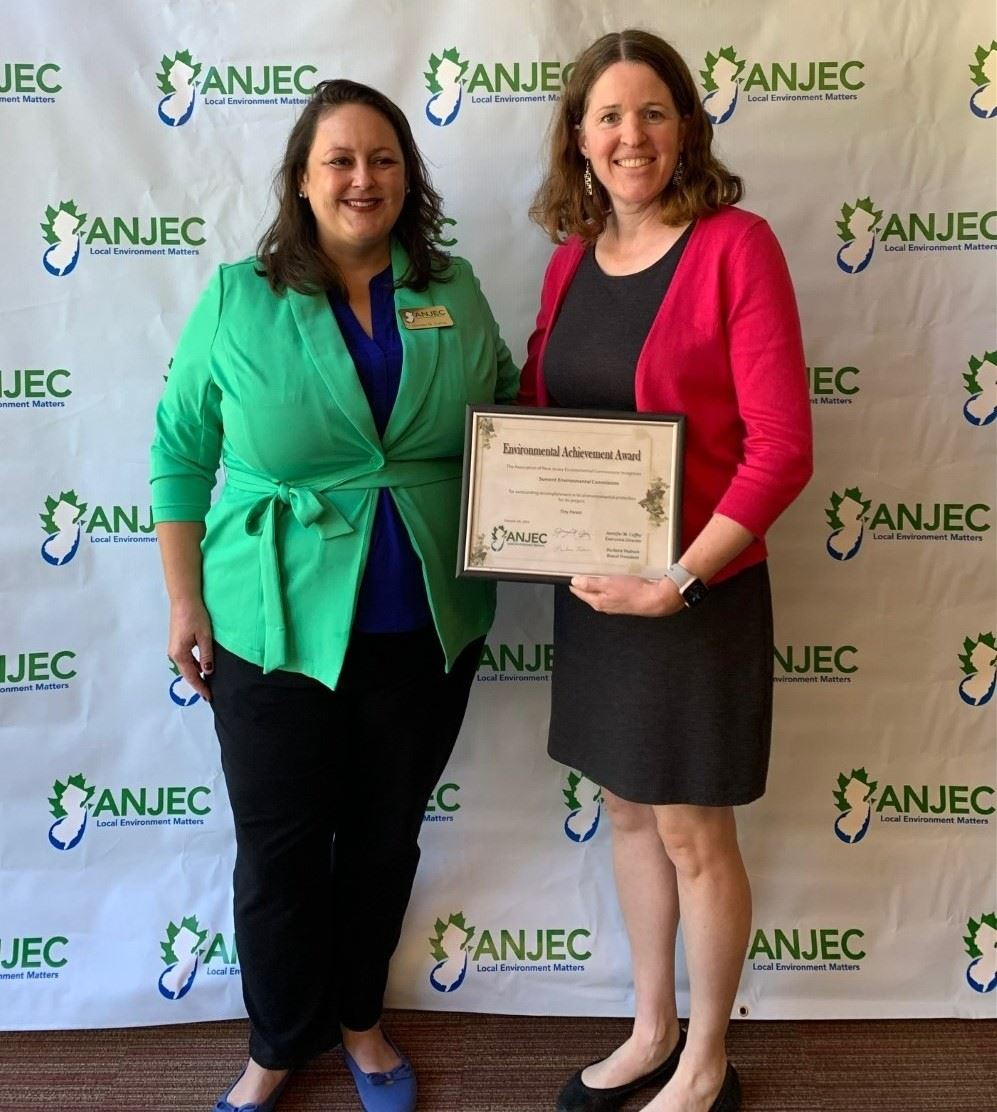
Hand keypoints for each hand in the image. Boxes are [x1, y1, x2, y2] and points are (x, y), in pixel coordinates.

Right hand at [167, 597, 213, 702]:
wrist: (184, 600)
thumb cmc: (195, 616)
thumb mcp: (204, 637)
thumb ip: (206, 655)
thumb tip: (207, 672)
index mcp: (179, 654)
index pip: (191, 676)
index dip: (200, 687)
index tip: (209, 697)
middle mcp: (174, 654)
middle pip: (187, 673)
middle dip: (198, 684)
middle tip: (209, 693)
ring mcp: (174, 648)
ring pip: (187, 667)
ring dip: (196, 675)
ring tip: (207, 683)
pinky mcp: (177, 643)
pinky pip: (186, 659)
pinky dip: (194, 666)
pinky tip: (203, 667)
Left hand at [569, 574, 683, 617]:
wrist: (656, 600)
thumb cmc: (634, 592)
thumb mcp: (609, 584)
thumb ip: (591, 584)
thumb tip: (575, 582)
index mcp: (598, 602)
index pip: (579, 592)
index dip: (574, 582)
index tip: (569, 572)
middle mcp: (605, 605)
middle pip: (589, 592)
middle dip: (584, 581)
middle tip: (581, 568)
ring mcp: (614, 603)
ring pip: (601, 591)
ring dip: (597, 581)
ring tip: (595, 570)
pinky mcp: (624, 600)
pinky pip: (612, 590)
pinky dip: (609, 583)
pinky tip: (612, 576)